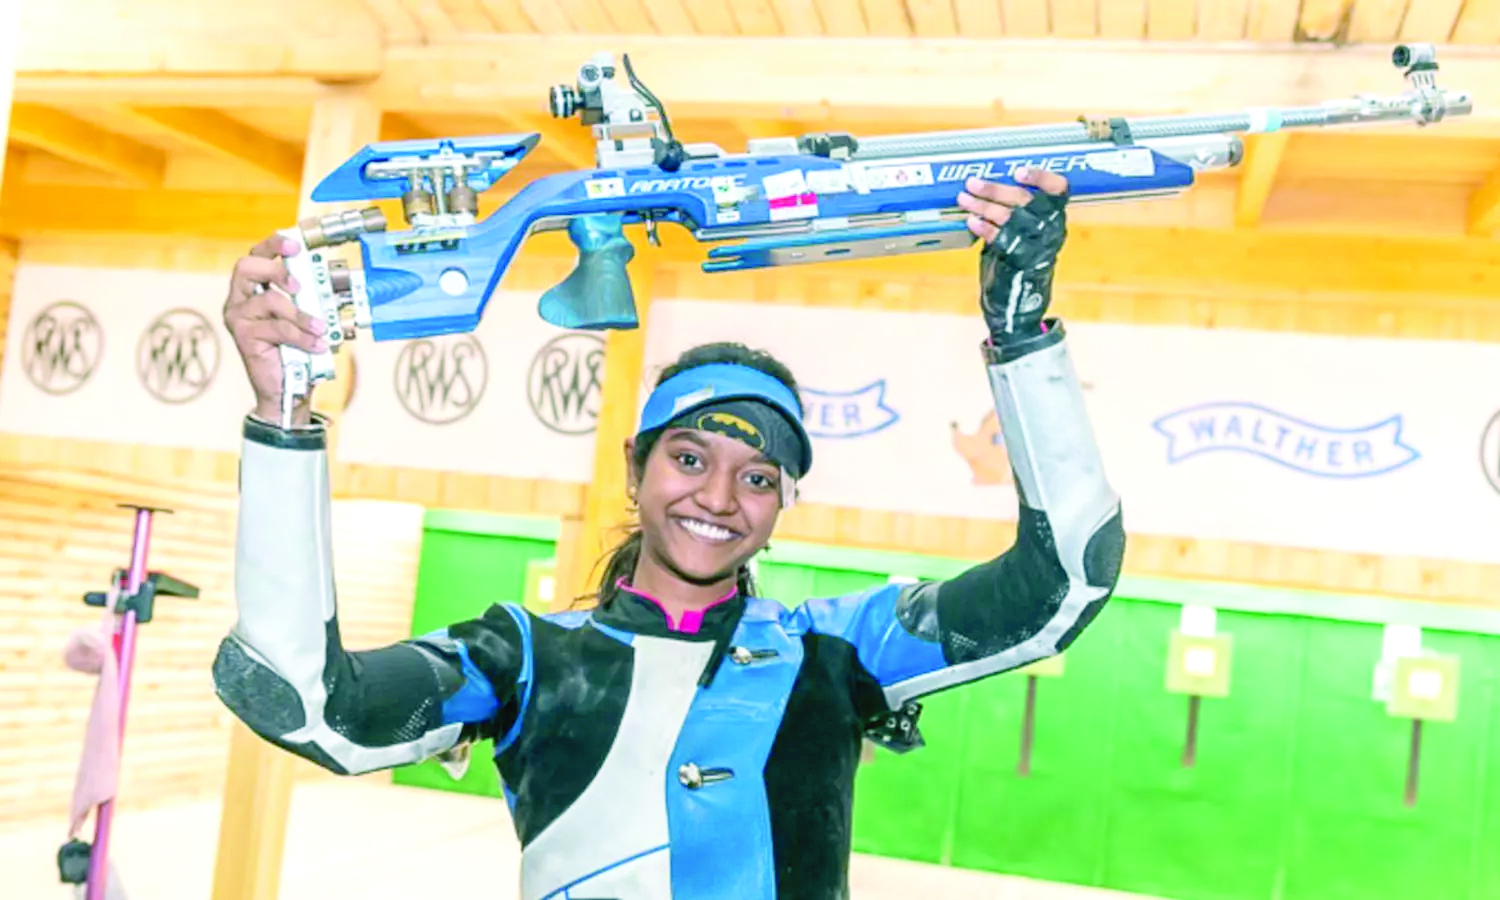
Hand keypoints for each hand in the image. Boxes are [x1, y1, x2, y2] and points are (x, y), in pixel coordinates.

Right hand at [222, 233, 327, 426]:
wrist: (287, 387)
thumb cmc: (296, 349)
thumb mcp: (304, 318)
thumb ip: (308, 299)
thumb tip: (329, 283)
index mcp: (252, 289)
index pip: (256, 256)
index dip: (273, 245)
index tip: (295, 246)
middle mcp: (239, 299)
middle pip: (247, 267)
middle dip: (276, 269)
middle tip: (298, 285)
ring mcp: (238, 317)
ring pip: (270, 301)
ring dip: (300, 315)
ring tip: (320, 328)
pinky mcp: (243, 336)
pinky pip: (278, 328)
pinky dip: (302, 336)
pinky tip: (316, 344)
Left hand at [957, 167, 1069, 343]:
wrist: (1018, 303)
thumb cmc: (1017, 261)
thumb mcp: (1022, 232)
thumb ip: (1013, 210)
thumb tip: (985, 186)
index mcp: (1055, 217)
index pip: (1058, 190)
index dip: (1041, 176)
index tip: (1017, 171)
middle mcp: (1050, 229)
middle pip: (1024, 199)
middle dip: (995, 189)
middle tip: (972, 182)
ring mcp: (1036, 245)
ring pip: (1008, 216)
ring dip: (982, 205)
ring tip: (963, 199)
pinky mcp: (1020, 260)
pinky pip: (999, 238)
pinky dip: (983, 228)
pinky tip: (970, 221)